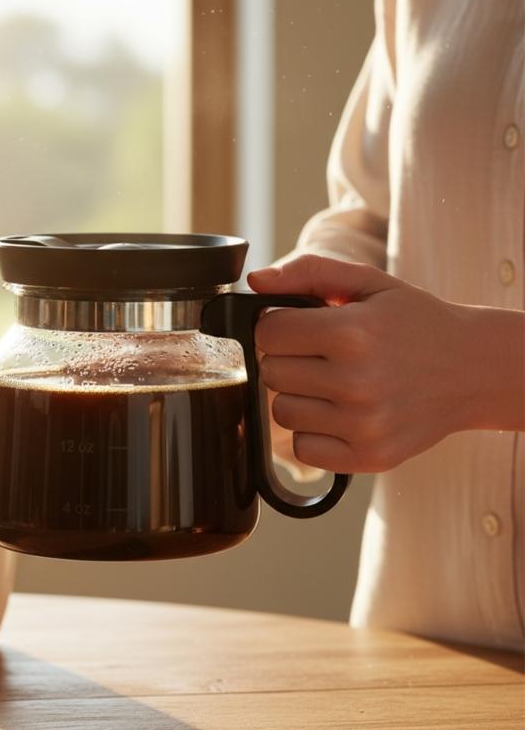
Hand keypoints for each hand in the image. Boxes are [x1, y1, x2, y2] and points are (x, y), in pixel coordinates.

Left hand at [248, 254, 522, 472]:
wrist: (473, 370)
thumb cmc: (415, 323)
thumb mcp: (368, 283)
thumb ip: (308, 273)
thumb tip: (255, 281)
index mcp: (353, 333)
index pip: (268, 332)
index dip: (277, 326)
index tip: (298, 326)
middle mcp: (356, 382)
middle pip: (271, 372)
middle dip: (287, 359)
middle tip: (320, 354)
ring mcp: (363, 425)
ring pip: (281, 411)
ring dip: (297, 396)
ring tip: (332, 383)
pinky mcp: (369, 457)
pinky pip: (302, 448)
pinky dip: (312, 432)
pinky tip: (339, 413)